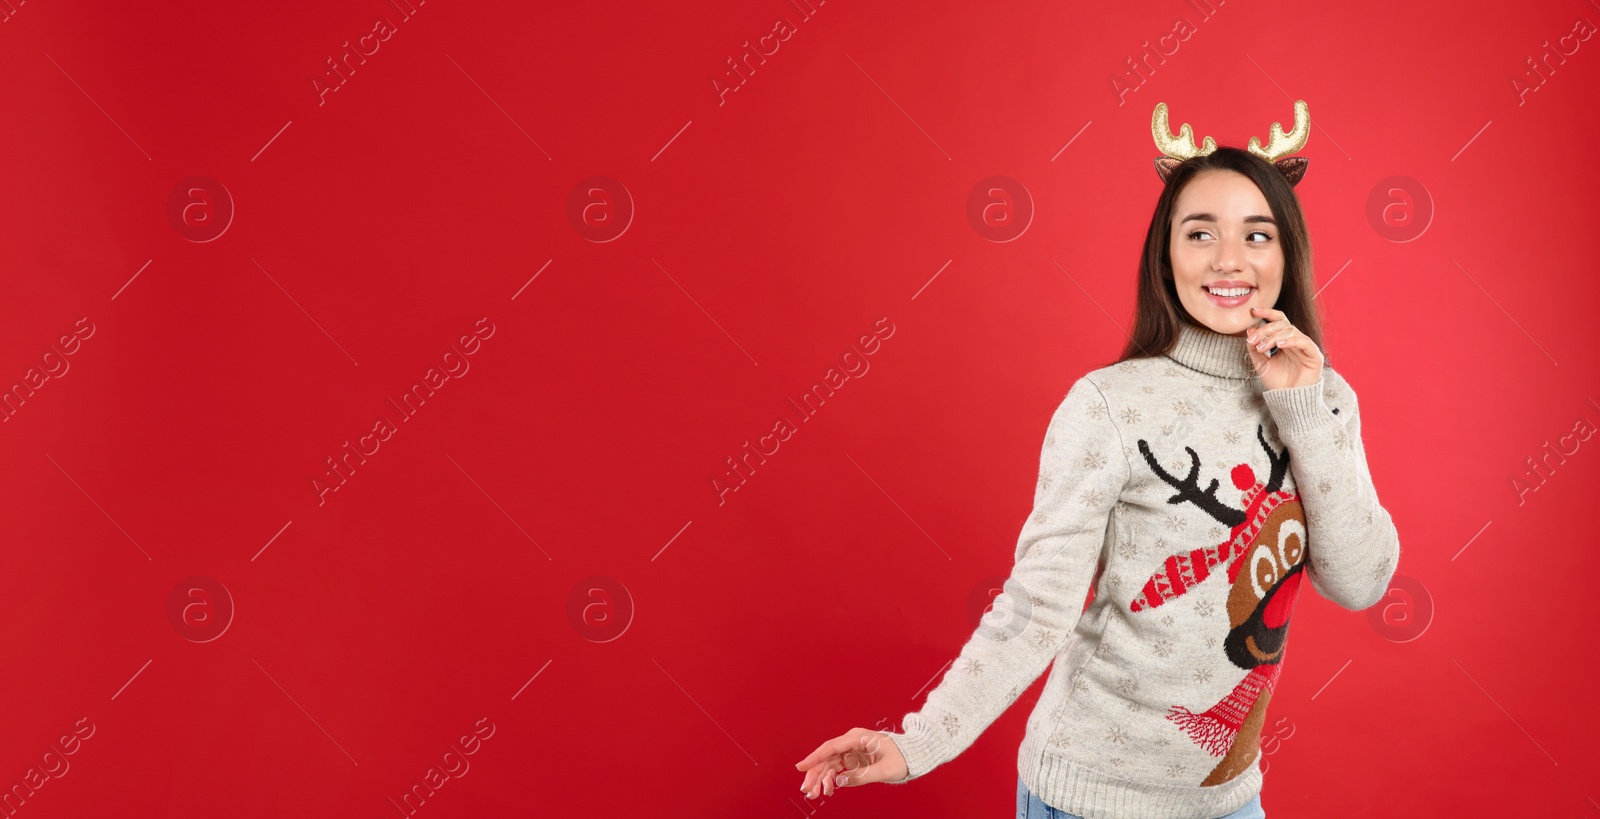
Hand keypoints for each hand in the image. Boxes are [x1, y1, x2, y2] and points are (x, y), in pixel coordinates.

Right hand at [794, 727, 908, 799]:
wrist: (913, 755)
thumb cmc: (902, 757)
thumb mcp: (884, 770)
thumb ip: (861, 776)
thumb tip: (839, 781)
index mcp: (858, 737)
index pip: (831, 747)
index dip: (814, 758)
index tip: (801, 767)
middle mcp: (851, 742)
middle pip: (827, 757)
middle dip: (815, 774)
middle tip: (807, 790)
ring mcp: (851, 750)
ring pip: (829, 764)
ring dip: (821, 778)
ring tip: (814, 793)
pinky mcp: (853, 759)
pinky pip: (837, 768)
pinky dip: (831, 779)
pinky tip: (827, 789)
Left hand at [1245, 306, 1323, 390]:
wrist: (1290, 400)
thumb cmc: (1278, 383)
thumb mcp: (1261, 364)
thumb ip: (1255, 348)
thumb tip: (1249, 330)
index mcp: (1285, 341)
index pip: (1278, 321)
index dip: (1267, 313)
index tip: (1253, 311)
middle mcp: (1296, 341)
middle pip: (1282, 324)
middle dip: (1265, 330)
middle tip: (1253, 340)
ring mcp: (1306, 347)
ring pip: (1290, 331)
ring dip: (1273, 337)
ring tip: (1263, 347)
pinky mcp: (1314, 354)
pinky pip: (1303, 341)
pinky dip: (1291, 341)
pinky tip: (1279, 345)